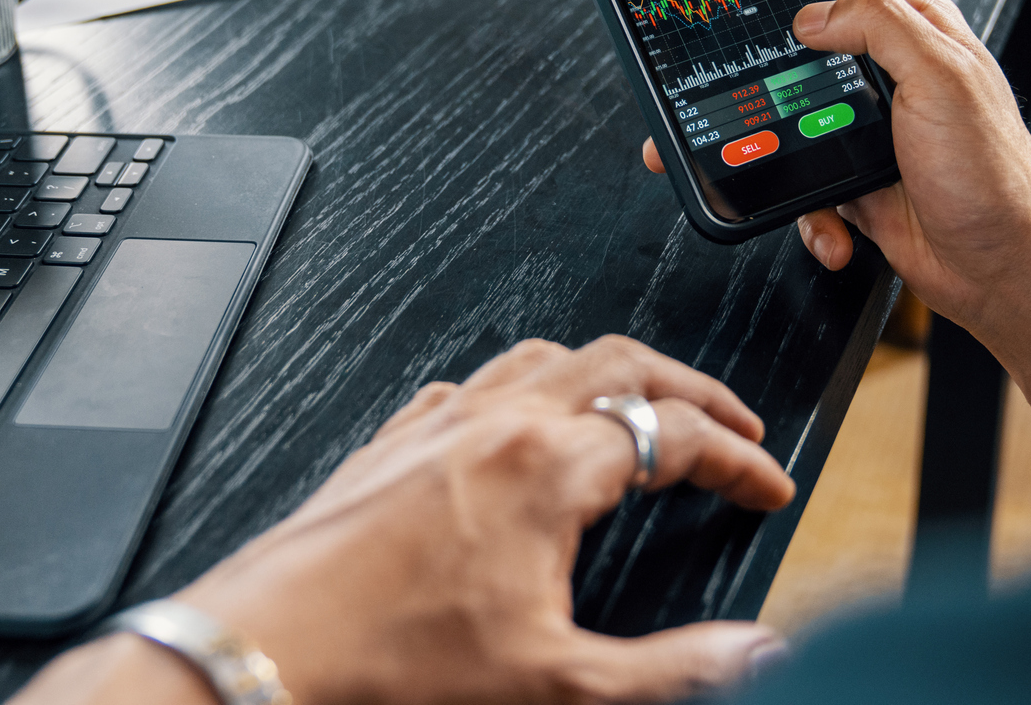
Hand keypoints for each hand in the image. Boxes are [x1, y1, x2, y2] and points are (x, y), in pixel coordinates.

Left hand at [15, 337, 793, 704]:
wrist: (263, 658)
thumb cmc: (387, 667)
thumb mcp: (555, 684)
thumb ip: (671, 667)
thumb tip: (752, 653)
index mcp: (547, 467)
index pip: (676, 435)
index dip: (740, 459)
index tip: (767, 485)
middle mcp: (495, 423)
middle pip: (621, 363)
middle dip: (689, 389)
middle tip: (732, 421)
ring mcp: (437, 425)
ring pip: (545, 357)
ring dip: (607, 373)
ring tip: (641, 405)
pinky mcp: (390, 443)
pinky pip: (470, 384)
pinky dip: (520, 388)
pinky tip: (517, 422)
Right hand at [644, 0, 1030, 335]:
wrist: (1001, 270)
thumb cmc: (993, 175)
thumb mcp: (941, 76)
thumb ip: (880, 24)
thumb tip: (814, 12)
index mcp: (917, 26)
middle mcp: (892, 69)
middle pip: (802, 45)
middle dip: (767, 69)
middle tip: (744, 86)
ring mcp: (871, 125)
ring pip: (791, 119)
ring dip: (783, 154)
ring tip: (792, 173)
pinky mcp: (856, 176)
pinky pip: (806, 184)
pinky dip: (813, 214)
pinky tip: (835, 227)